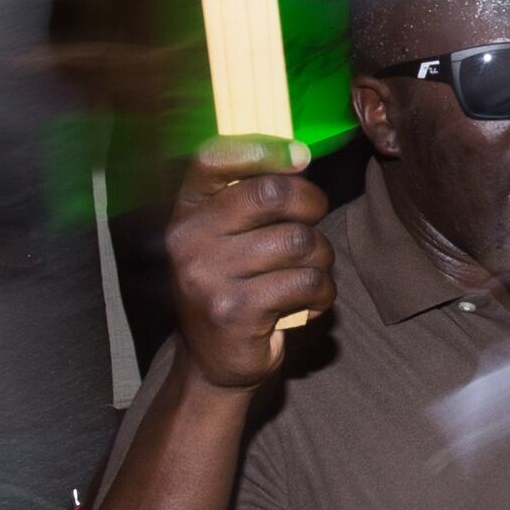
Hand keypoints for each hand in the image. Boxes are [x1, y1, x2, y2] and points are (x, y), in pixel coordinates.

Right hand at [162, 136, 330, 392]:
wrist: (214, 362)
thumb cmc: (236, 285)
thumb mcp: (228, 236)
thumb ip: (251, 194)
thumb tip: (299, 153)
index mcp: (187, 210)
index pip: (214, 157)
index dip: (265, 148)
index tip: (300, 158)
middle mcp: (188, 238)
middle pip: (272, 194)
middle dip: (311, 204)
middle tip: (314, 223)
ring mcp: (207, 276)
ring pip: (300, 242)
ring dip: (321, 258)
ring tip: (309, 274)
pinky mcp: (234, 311)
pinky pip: (306, 282)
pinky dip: (322, 292)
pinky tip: (309, 302)